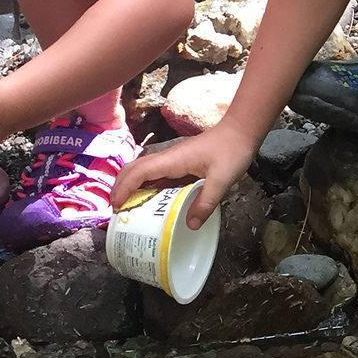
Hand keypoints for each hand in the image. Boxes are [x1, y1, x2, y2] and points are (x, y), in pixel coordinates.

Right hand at [112, 127, 254, 228]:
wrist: (240, 131)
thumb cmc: (231, 151)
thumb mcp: (222, 179)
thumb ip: (206, 202)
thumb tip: (190, 225)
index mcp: (172, 160)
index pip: (139, 172)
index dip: (124, 188)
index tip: (116, 206)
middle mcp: (167, 158)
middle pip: (133, 169)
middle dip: (120, 187)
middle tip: (117, 210)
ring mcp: (172, 159)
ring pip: (142, 170)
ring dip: (131, 186)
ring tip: (128, 208)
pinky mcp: (179, 163)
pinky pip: (156, 174)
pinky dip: (146, 186)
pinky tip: (151, 201)